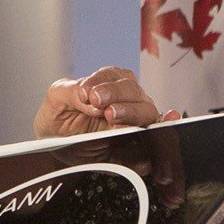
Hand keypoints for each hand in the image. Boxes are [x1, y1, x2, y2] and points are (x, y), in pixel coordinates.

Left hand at [34, 65, 160, 138]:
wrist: (59, 146)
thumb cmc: (60, 118)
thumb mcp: (55, 99)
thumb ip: (69, 92)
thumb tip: (87, 94)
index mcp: (108, 83)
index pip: (113, 76)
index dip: (102, 83)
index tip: (89, 94)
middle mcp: (127, 98)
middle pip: (132, 90)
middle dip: (117, 95)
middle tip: (100, 104)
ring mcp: (136, 119)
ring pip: (146, 110)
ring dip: (132, 112)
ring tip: (113, 116)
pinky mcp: (139, 142)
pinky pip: (154, 135)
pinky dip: (162, 128)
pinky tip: (168, 122)